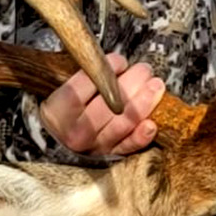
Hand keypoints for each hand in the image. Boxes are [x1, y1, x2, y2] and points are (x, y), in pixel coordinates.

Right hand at [38, 53, 166, 157]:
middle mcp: (75, 130)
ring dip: (144, 102)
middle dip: (133, 82)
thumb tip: (114, 62)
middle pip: (109, 103)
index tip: (120, 60)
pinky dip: (142, 135)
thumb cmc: (65, 107)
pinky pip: (128, 146)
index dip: (107, 69)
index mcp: (59, 109)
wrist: (59, 139)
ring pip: (123, 122)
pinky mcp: (109, 155)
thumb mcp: (63, 87)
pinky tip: (152, 123)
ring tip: (156, 86)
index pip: (85, 85)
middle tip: (144, 69)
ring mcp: (94, 146)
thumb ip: (85, 73)